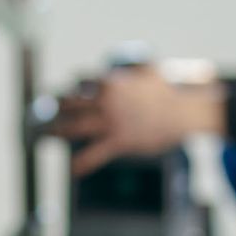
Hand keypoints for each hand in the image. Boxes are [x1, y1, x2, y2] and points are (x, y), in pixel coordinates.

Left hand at [47, 67, 225, 176]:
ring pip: (75, 128)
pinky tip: (73, 170)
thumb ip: (137, 69)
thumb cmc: (171, 91)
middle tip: (51, 113)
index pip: (81, 80)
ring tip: (50, 135)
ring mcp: (110, 121)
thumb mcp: (151, 72)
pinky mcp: (119, 141)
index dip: (71, 86)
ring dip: (59, 132)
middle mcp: (105, 101)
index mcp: (111, 82)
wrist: (185, 111)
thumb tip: (136, 66)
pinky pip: (93, 154)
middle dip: (59, 109)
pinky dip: (81, 164)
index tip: (63, 91)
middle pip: (72, 104)